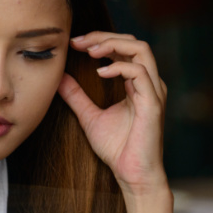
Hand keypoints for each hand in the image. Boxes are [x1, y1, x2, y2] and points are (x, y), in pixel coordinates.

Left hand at [60, 32, 175, 212]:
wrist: (132, 175)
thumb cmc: (117, 148)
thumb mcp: (89, 117)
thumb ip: (76, 96)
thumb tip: (59, 78)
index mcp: (137, 83)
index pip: (123, 48)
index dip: (99, 40)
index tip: (74, 43)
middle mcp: (149, 83)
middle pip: (133, 42)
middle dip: (104, 37)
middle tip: (77, 41)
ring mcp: (153, 91)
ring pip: (141, 50)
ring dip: (113, 45)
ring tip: (90, 50)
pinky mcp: (153, 103)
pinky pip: (139, 73)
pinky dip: (119, 68)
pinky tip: (100, 72)